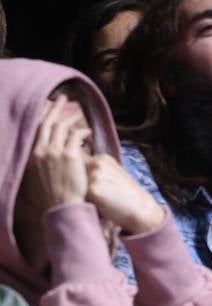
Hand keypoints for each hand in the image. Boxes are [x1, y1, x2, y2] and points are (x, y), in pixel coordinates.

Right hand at [19, 94, 90, 211]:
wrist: (61, 207)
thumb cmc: (50, 199)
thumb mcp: (33, 181)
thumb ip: (36, 165)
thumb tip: (39, 159)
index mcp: (29, 157)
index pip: (36, 130)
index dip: (43, 117)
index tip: (48, 108)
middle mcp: (40, 151)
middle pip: (48, 123)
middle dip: (55, 108)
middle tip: (62, 98)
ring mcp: (54, 152)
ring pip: (62, 127)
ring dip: (71, 118)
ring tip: (78, 113)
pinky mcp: (69, 155)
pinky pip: (76, 135)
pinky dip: (82, 131)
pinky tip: (88, 131)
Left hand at [85, 154, 166, 234]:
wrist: (140, 208)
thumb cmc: (126, 193)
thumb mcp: (113, 173)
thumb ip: (97, 168)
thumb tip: (78, 167)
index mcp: (102, 157)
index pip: (80, 164)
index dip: (85, 177)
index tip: (99, 185)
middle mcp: (97, 163)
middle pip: (75, 175)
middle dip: (82, 185)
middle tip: (101, 193)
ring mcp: (94, 176)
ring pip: (77, 186)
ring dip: (84, 194)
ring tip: (102, 199)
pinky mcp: (93, 190)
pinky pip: (81, 197)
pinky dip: (88, 202)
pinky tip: (101, 204)